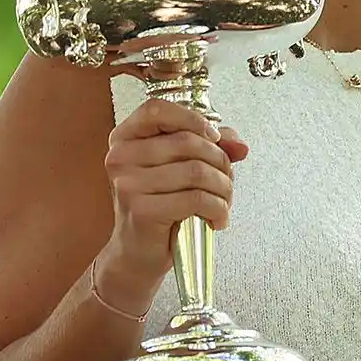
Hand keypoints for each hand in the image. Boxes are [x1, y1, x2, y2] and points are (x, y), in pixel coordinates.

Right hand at [100, 98, 248, 286]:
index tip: (213, 138)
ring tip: (224, 201)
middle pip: (187, 141)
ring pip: (197, 171)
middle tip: (226, 180)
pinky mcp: (142, 210)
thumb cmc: (159, 205)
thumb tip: (240, 146)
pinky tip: (217, 218)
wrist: (138, 251)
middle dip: (220, 162)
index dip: (192, 118)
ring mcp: (128, 184)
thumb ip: (210, 147)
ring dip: (223, 188)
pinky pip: (196, 199)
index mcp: (125, 138)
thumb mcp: (181, 167)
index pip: (156, 109)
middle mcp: (120, 157)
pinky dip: (218, 209)